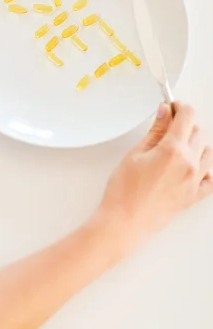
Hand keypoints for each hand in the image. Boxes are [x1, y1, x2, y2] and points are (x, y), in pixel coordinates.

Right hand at [96, 103, 212, 248]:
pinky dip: (204, 168)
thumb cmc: (124, 191)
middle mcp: (189, 164)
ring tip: (176, 147)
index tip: (173, 106)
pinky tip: (191, 166)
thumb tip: (165, 112)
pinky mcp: (194, 196)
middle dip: (184, 124)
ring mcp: (195, 181)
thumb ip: (155, 131)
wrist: (125, 222)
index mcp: (173, 150)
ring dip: (195, 144)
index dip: (180, 107)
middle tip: (167, 125)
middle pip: (197, 132)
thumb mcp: (135, 154)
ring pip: (207, 152)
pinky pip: (211, 178)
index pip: (187, 117)